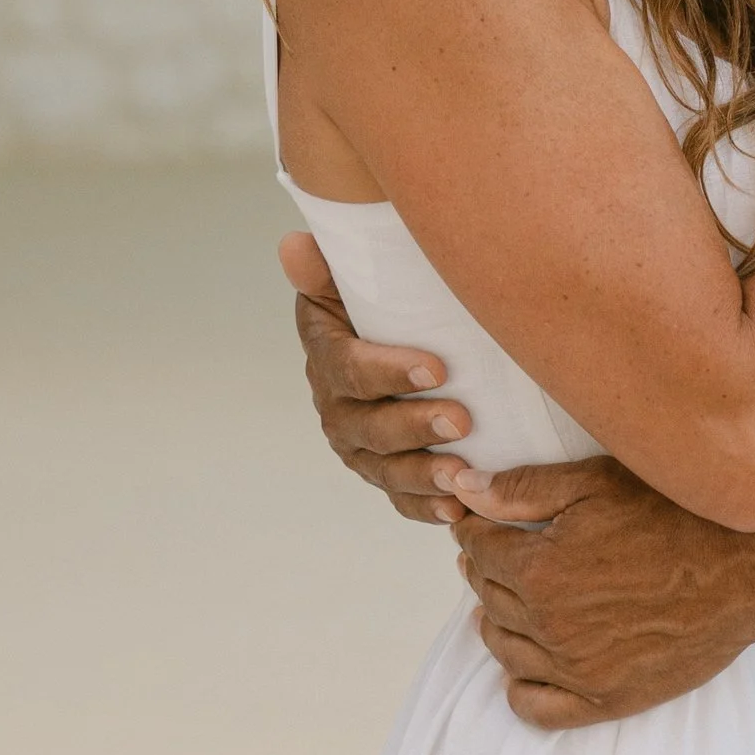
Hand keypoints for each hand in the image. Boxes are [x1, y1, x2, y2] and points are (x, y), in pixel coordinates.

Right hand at [282, 231, 473, 526]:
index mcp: (328, 353)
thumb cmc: (388, 298)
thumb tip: (293, 244)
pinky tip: (454, 510)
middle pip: (369, 426)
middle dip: (415, 426)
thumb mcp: (357, 278)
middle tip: (461, 420)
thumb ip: (328, 267)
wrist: (403, 334)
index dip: (389, 370)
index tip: (437, 367)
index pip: (350, 367)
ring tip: (462, 476)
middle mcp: (335, 405)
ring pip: (384, 469)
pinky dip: (423, 508)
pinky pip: (398, 498)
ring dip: (422, 475)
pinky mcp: (383, 471)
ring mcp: (358, 445)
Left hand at [434, 451, 754, 724]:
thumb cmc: (676, 515)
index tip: (477, 520)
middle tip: (496, 551)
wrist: (747, 567)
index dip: (472, 528)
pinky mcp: (604, 700)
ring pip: (504, 649)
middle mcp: (548, 625)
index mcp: (539, 570)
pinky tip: (529, 662)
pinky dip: (521, 686)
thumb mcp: (597, 484)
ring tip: (512, 598)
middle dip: (485, 568)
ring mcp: (575, 669)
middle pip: (488, 596)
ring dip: (497, 620)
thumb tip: (463, 487)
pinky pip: (536, 708)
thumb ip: (522, 490)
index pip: (477, 548)